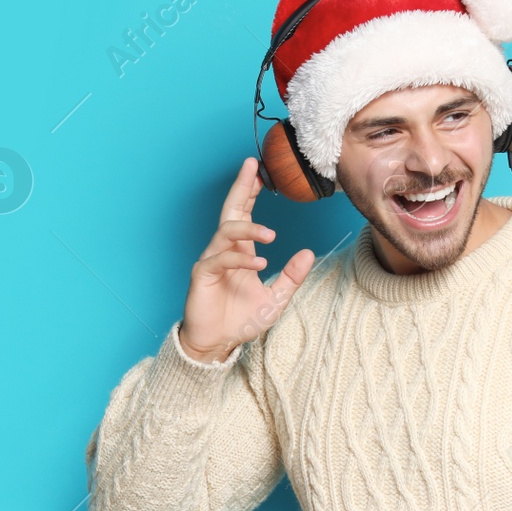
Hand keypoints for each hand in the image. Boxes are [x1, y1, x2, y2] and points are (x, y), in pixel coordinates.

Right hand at [178, 157, 315, 362]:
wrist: (217, 343)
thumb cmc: (240, 320)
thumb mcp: (275, 299)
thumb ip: (291, 277)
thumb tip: (309, 253)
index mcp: (240, 251)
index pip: (244, 213)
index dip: (250, 191)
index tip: (261, 170)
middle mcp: (224, 250)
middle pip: (230, 210)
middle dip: (241, 187)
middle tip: (252, 167)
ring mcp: (212, 260)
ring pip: (227, 232)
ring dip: (249, 229)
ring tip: (271, 235)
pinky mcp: (202, 275)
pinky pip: (221, 259)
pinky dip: (241, 259)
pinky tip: (259, 264)